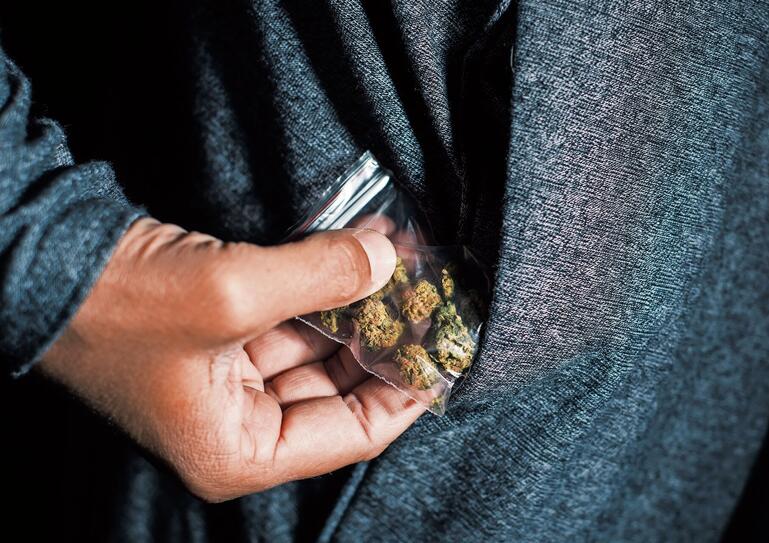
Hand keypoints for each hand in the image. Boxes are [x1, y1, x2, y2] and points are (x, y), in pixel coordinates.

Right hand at [39, 218, 426, 501]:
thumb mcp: (232, 295)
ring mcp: (232, 380)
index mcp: (241, 452)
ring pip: (323, 347)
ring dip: (362, 302)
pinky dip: (327, 286)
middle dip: (387, 337)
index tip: (446, 345)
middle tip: (433, 292)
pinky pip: (295, 317)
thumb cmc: (118, 306)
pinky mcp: (226, 336)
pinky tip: (366, 248)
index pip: (354, 434)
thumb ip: (322, 279)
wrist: (40, 259)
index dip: (407, 390)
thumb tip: (391, 259)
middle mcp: (241, 426)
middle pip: (343, 389)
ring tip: (408, 259)